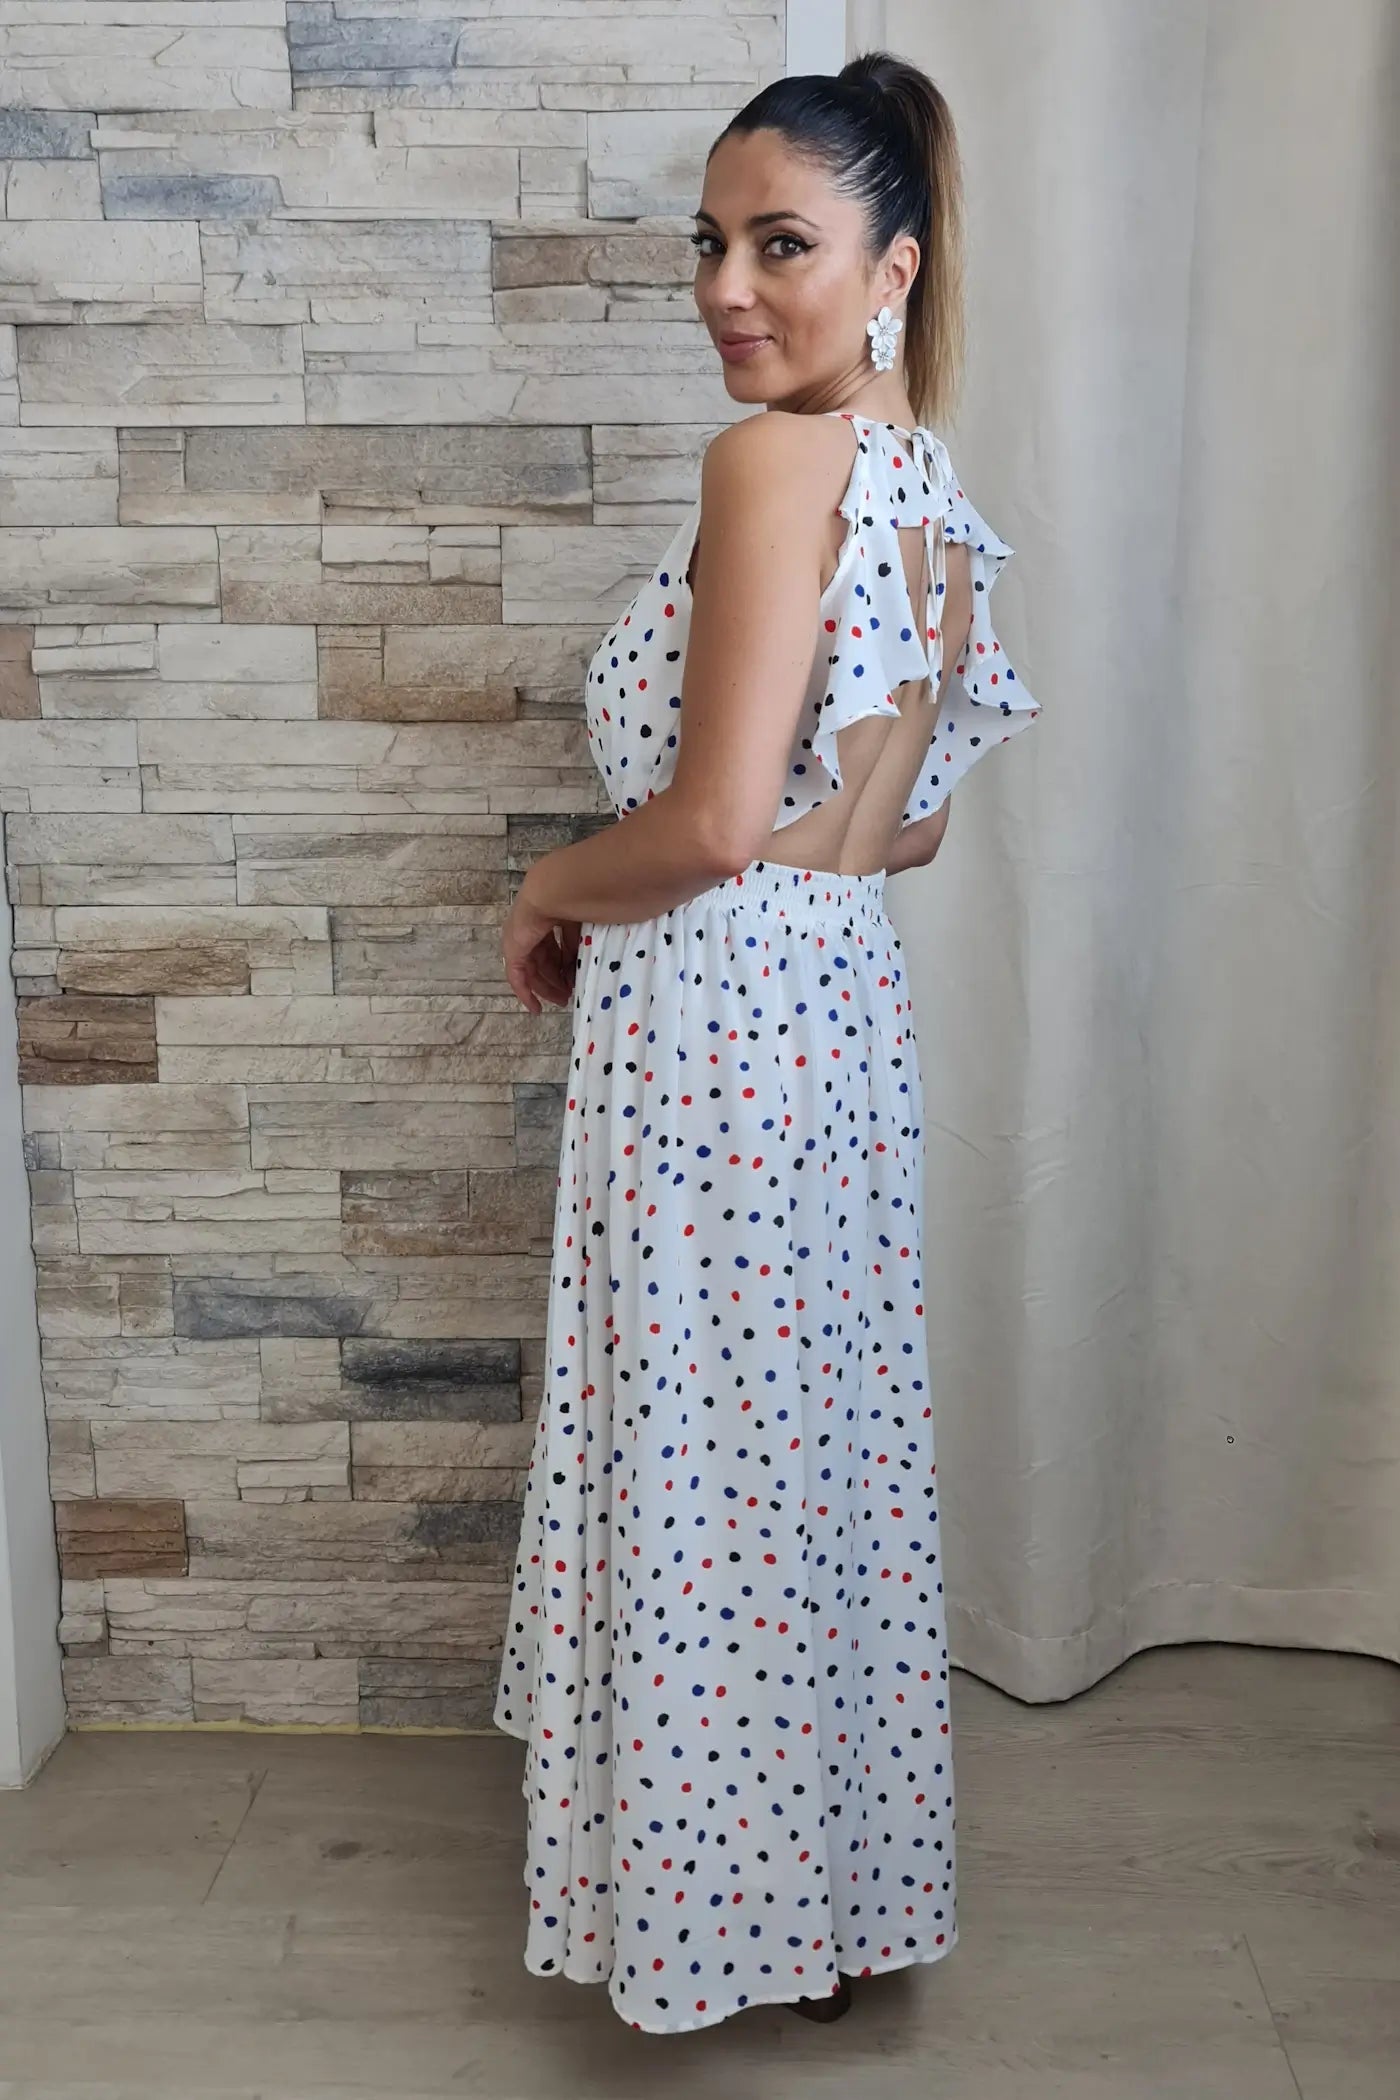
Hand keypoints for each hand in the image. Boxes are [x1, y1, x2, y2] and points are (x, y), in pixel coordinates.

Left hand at [502, 876, 580, 1012]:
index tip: (578, 977)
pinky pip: (517, 973)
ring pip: (532, 966)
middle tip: (569, 995)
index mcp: (555, 910)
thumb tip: (586, 965)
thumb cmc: (589, 897)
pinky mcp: (514, 946)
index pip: (559, 942)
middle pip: (545, 956)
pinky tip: (535, 1008)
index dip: (568, 961)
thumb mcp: (591, 923)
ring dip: (546, 986)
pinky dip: (525, 991)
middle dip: (557, 977)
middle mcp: (536, 922)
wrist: (562, 889)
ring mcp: (522, 933)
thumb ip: (586, 942)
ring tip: (562, 1000)